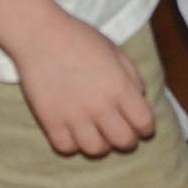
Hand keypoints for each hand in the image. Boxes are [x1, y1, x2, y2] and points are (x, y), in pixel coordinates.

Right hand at [13, 11, 155, 155]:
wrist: (41, 36)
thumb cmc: (81, 39)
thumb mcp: (116, 51)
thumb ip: (132, 76)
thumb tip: (141, 98)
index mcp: (119, 86)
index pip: (143, 122)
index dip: (146, 128)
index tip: (143, 128)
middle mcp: (99, 106)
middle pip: (123, 141)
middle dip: (128, 141)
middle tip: (123, 135)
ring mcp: (74, 116)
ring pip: (96, 150)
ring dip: (101, 145)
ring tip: (99, 135)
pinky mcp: (50, 122)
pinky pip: (66, 148)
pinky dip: (73, 145)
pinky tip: (75, 133)